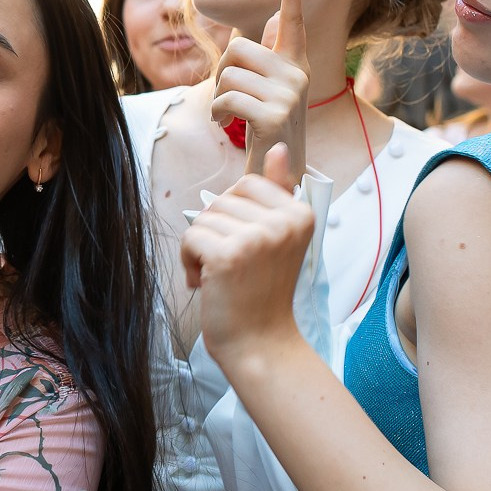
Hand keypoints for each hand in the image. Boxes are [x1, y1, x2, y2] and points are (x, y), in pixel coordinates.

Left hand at [179, 144, 313, 368]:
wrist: (262, 343)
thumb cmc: (264, 292)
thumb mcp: (280, 238)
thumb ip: (278, 192)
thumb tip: (278, 147)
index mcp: (300, 213)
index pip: (248, 184)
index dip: (235, 215)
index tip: (248, 247)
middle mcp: (283, 222)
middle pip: (222, 199)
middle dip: (216, 231)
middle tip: (234, 267)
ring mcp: (257, 238)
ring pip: (203, 218)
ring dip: (201, 248)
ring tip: (222, 277)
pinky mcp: (228, 255)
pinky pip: (190, 237)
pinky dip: (189, 261)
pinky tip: (207, 284)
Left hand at [209, 0, 310, 177]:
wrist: (276, 170)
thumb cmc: (266, 127)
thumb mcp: (269, 88)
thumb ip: (271, 55)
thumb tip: (272, 18)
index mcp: (295, 63)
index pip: (293, 22)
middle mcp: (298, 74)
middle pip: (238, 48)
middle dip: (221, 71)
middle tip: (226, 96)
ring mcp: (289, 94)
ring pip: (228, 74)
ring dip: (217, 98)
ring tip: (227, 114)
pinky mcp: (275, 115)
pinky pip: (227, 97)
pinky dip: (217, 111)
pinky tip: (225, 123)